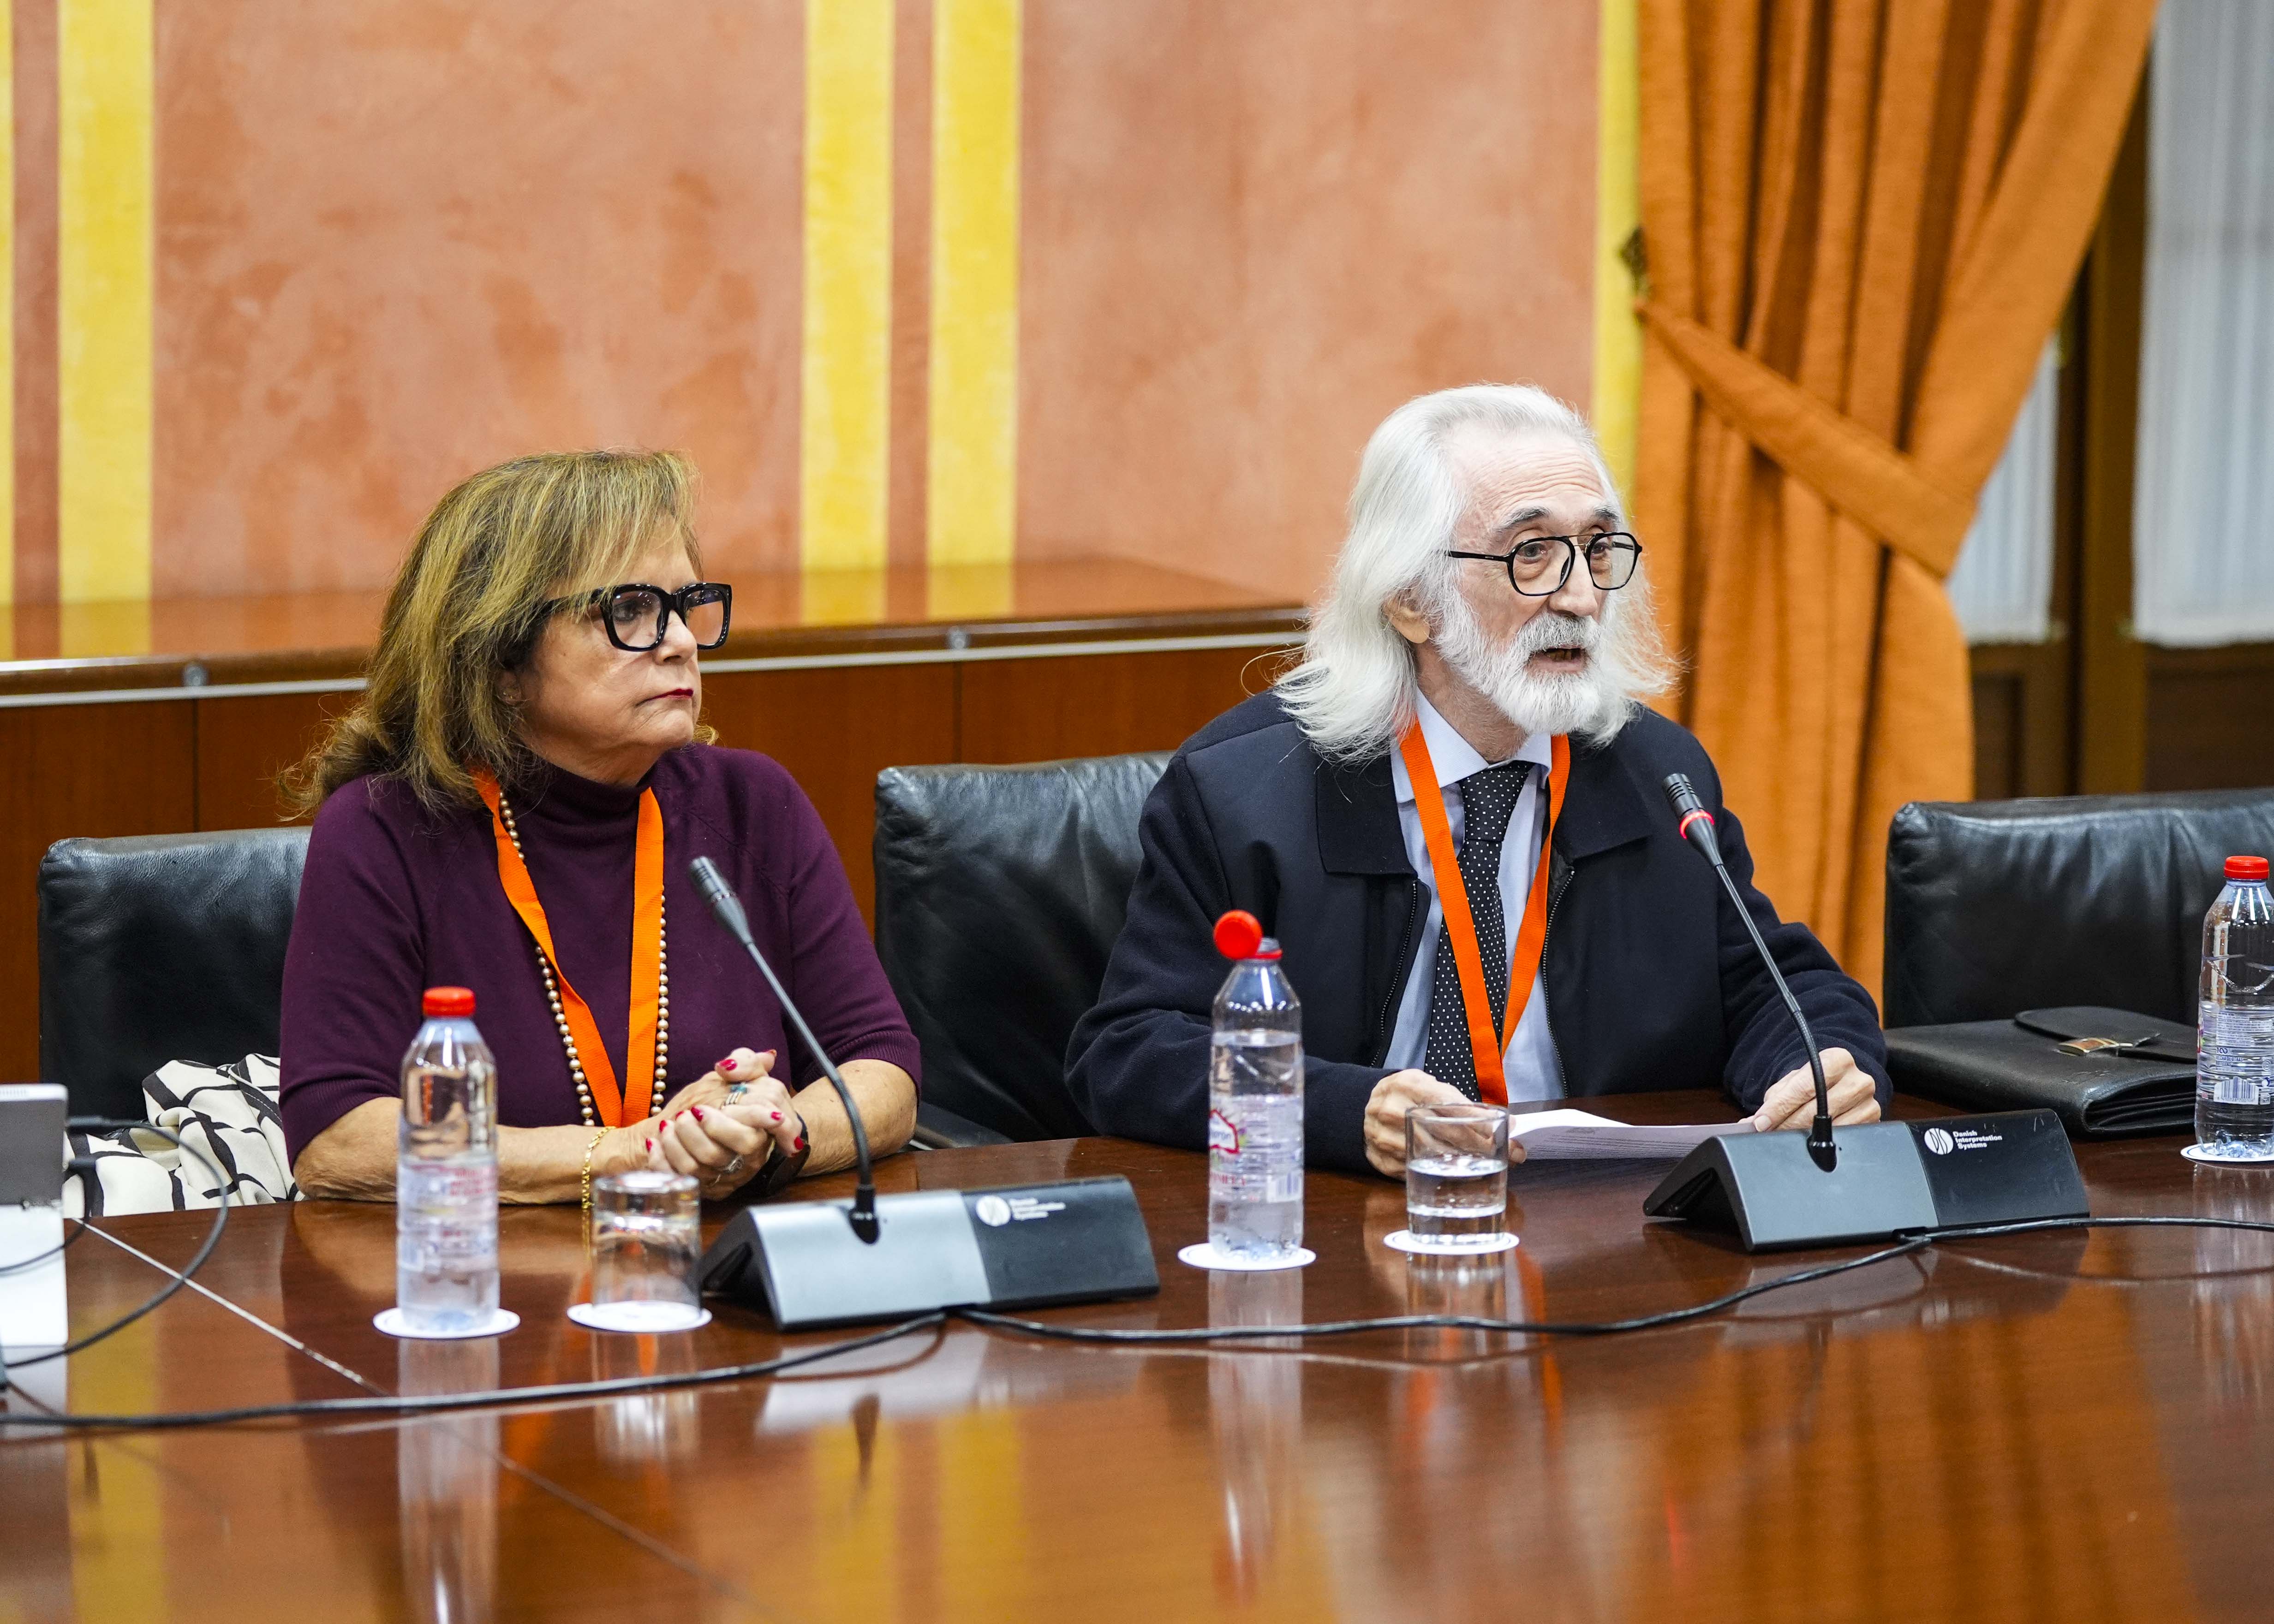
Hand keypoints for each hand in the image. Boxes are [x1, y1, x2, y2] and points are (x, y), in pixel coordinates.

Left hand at [644, 1048, 803, 1197]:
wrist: (706, 1122)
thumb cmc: (725, 1097)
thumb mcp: (742, 1074)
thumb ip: (746, 1063)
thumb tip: (729, 1066)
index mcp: (760, 1131)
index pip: (750, 1138)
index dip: (723, 1127)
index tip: (699, 1109)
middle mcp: (747, 1158)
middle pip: (720, 1155)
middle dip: (694, 1134)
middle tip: (683, 1115)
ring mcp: (725, 1175)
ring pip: (696, 1169)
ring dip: (675, 1144)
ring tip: (666, 1125)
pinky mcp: (705, 1187)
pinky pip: (678, 1180)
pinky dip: (662, 1160)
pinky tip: (655, 1143)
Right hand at [1362, 1070, 1529, 1177]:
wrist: (1362, 1107)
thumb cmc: (1407, 1096)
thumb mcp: (1430, 1087)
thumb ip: (1462, 1104)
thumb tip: (1505, 1124)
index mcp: (1409, 1085)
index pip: (1451, 1106)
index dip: (1482, 1122)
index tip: (1508, 1133)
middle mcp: (1394, 1110)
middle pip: (1447, 1134)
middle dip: (1483, 1147)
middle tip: (1509, 1156)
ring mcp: (1385, 1137)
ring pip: (1435, 1157)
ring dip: (1467, 1163)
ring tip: (1490, 1164)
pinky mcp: (1382, 1160)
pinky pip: (1418, 1171)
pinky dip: (1441, 1174)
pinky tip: (1458, 1173)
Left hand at [1752, 1048, 1879, 1131]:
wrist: (1841, 1081)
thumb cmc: (1814, 1081)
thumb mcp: (1794, 1081)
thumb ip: (1775, 1099)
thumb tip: (1753, 1124)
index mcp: (1837, 1060)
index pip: (1804, 1087)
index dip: (1779, 1108)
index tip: (1761, 1122)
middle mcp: (1858, 1080)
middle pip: (1816, 1111)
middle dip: (1786, 1125)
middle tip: (1768, 1133)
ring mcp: (1869, 1102)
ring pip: (1830, 1128)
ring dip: (1802, 1136)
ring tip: (1785, 1136)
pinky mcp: (1872, 1121)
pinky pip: (1843, 1137)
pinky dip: (1822, 1142)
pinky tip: (1809, 1141)